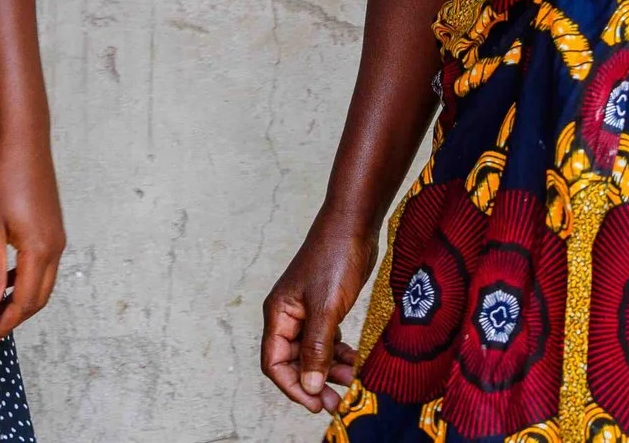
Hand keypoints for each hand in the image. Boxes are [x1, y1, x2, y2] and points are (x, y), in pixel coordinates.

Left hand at [0, 120, 65, 337]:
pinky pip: (45, 262)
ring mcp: (58, 234)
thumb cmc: (3, 176)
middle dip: (18, 315)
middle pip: (42, 296)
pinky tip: (7, 277)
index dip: (9, 321)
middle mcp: (56, 245)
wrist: (23, 138)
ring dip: (24, 297)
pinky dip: (29, 278)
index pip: (28, 301)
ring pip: (45, 280)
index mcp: (40, 248)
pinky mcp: (53, 224)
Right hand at [260, 210, 376, 413]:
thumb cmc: (334, 259)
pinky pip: (325, 340)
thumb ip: (316, 349)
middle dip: (313, 383)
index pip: (275, 363)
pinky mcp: (324, 307)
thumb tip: (311, 385)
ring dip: (328, 370)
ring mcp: (306, 311)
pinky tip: (353, 361)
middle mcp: (288, 316)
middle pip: (293, 362)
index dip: (293, 387)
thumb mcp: (326, 309)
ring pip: (312, 352)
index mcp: (279, 315)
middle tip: (336, 403)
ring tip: (350, 383)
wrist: (353, 225)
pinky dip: (337, 353)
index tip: (317, 403)